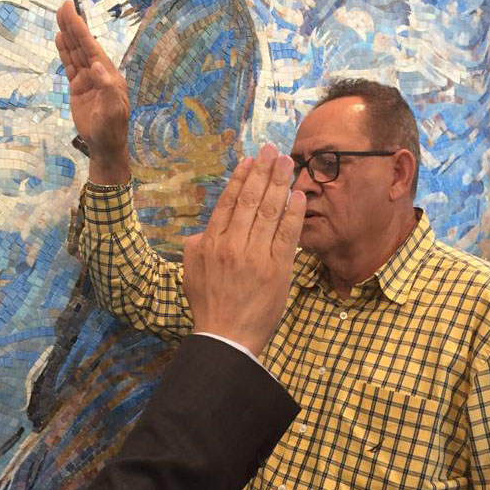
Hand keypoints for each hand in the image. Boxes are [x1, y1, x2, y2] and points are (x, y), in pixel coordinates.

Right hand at [55, 1, 129, 182]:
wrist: (104, 146)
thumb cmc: (111, 129)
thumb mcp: (112, 110)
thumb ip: (107, 87)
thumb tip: (96, 66)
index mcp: (109, 76)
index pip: (93, 49)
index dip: (82, 31)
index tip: (72, 14)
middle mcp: (99, 74)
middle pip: (83, 47)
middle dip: (74, 28)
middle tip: (63, 7)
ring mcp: (88, 81)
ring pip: (76, 54)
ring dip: (68, 37)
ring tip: (60, 18)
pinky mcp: (78, 89)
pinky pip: (71, 67)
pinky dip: (65, 54)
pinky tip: (60, 40)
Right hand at [183, 144, 305, 356]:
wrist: (225, 338)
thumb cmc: (208, 307)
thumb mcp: (190, 274)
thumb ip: (194, 248)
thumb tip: (201, 231)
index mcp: (210, 244)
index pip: (227, 203)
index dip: (240, 179)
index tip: (250, 161)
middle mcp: (232, 245)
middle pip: (250, 200)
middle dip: (263, 172)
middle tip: (273, 151)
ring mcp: (255, 256)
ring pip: (269, 212)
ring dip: (280, 184)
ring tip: (288, 163)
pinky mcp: (276, 269)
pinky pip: (287, 235)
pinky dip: (294, 213)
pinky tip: (299, 195)